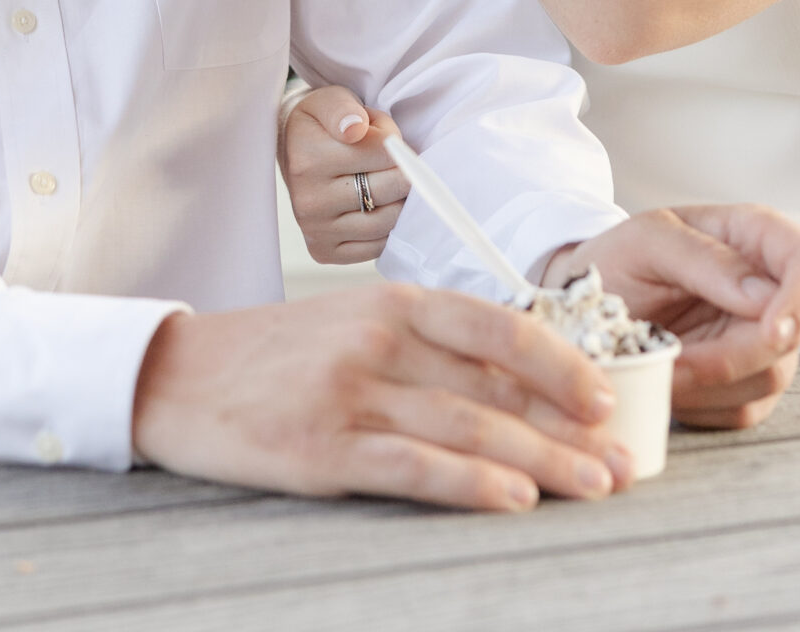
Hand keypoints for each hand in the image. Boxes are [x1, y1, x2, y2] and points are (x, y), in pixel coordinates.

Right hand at [131, 285, 634, 509]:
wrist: (176, 373)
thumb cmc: (275, 357)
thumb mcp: (352, 329)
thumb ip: (424, 349)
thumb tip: (516, 386)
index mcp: (392, 302)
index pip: (497, 325)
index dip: (561, 362)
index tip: (606, 398)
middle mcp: (379, 338)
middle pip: (495, 386)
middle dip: (569, 428)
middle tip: (624, 462)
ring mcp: (351, 392)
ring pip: (469, 426)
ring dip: (543, 460)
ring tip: (593, 486)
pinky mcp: (322, 447)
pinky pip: (413, 466)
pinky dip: (471, 483)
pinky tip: (514, 498)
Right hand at [281, 86, 405, 262]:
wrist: (293, 150)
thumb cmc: (320, 123)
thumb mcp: (330, 100)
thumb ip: (344, 109)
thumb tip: (354, 129)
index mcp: (308, 158)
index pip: (384, 153)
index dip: (395, 141)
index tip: (384, 135)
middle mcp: (308, 200)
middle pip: (390, 188)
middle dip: (403, 170)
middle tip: (392, 160)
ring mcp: (315, 230)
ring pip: (388, 220)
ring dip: (399, 199)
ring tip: (383, 181)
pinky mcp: (324, 251)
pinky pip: (377, 246)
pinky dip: (387, 227)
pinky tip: (377, 206)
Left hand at [551, 205, 799, 429]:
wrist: (588, 305)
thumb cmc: (619, 259)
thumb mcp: (646, 241)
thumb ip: (703, 259)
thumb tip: (763, 296)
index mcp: (754, 237)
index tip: (771, 330)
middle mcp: (768, 290)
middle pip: (789, 336)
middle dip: (731, 356)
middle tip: (672, 358)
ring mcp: (760, 341)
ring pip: (768, 380)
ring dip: (708, 383)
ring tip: (656, 363)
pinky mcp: (744, 385)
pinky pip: (742, 411)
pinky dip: (701, 405)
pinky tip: (667, 381)